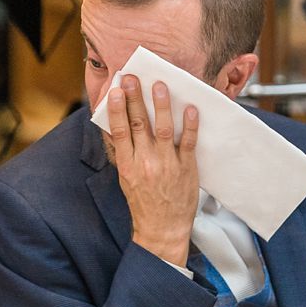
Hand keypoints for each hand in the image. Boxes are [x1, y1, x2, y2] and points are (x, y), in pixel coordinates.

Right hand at [107, 75, 198, 265]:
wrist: (163, 229)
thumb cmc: (143, 203)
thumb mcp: (125, 178)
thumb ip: (122, 153)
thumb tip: (114, 127)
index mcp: (128, 165)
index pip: (120, 131)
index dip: (117, 109)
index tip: (116, 90)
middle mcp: (145, 163)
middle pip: (139, 124)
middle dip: (135, 99)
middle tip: (133, 77)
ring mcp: (167, 165)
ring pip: (163, 129)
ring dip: (161, 105)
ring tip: (160, 85)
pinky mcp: (186, 169)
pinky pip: (188, 143)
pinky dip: (189, 125)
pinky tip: (190, 109)